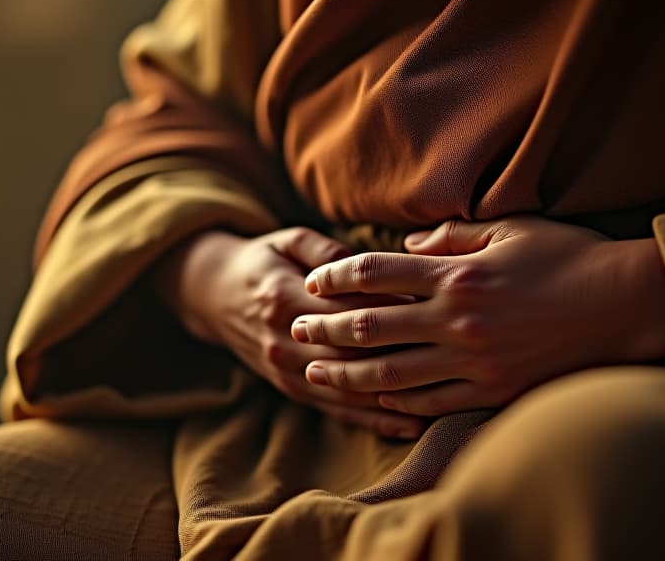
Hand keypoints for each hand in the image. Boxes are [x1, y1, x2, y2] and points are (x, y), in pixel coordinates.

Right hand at [155, 227, 424, 437]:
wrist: (211, 296)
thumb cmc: (261, 260)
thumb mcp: (288, 241)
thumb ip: (327, 254)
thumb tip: (372, 267)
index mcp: (285, 299)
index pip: (349, 308)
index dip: (394, 309)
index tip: (436, 307)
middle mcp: (284, 340)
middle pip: (353, 353)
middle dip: (404, 354)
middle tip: (453, 352)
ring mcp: (287, 370)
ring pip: (348, 389)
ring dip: (395, 395)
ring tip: (444, 396)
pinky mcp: (290, 389)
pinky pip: (336, 409)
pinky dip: (374, 419)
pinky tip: (410, 424)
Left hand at [290, 217, 664, 415]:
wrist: (627, 306)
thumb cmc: (571, 259)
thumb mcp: (511, 229)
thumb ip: (451, 238)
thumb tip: (405, 248)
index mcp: (457, 273)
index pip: (375, 272)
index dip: (336, 275)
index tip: (313, 280)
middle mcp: (456, 319)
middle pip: (370, 326)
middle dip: (324, 327)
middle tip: (294, 328)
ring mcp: (473, 360)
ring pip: (390, 372)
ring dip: (346, 372)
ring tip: (316, 371)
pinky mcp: (492, 389)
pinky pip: (430, 400)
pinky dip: (395, 400)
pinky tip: (372, 398)